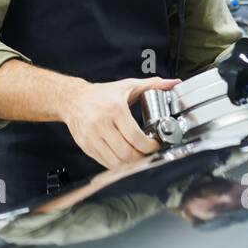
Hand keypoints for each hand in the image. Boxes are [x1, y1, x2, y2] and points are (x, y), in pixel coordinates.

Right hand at [60, 77, 180, 168]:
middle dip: (142, 157)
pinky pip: (105, 163)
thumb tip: (174, 83)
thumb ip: (153, 84)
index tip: (155, 144)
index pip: (135, 137)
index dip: (149, 146)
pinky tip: (125, 158)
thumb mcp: (127, 86)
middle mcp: (101, 124)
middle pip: (126, 153)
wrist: (72, 99)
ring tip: (138, 156)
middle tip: (148, 152)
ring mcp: (91, 137)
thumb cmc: (102, 94)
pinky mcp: (86, 146)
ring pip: (116, 162)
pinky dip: (118, 165)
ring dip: (131, 163)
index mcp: (114, 109)